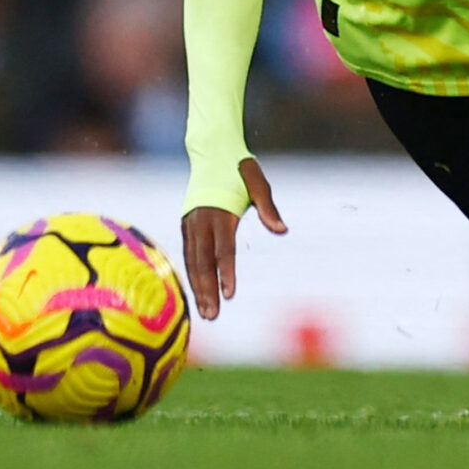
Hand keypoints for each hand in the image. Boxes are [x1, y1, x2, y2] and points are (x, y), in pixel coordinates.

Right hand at [181, 156, 285, 320]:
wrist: (212, 152)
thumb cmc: (240, 169)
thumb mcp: (258, 183)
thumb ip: (268, 208)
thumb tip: (282, 231)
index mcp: (220, 213)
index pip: (223, 250)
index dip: (226, 273)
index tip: (230, 295)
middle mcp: (201, 221)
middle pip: (203, 262)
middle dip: (207, 290)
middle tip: (213, 316)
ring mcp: (190, 223)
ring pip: (192, 261)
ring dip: (198, 287)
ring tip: (206, 312)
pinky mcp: (186, 225)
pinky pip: (187, 254)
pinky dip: (191, 274)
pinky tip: (196, 292)